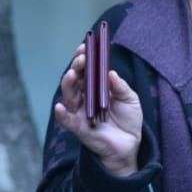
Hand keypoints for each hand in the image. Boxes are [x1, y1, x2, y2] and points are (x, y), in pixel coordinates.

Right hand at [53, 41, 142, 176]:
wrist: (130, 145)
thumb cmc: (129, 119)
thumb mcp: (130, 99)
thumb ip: (121, 87)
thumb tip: (110, 73)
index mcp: (96, 86)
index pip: (86, 68)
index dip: (84, 56)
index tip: (86, 46)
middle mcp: (85, 96)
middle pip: (76, 78)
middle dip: (77, 66)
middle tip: (82, 58)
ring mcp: (80, 110)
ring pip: (69, 94)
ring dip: (69, 82)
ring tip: (73, 74)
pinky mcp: (79, 127)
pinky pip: (66, 120)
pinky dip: (61, 114)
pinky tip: (60, 107)